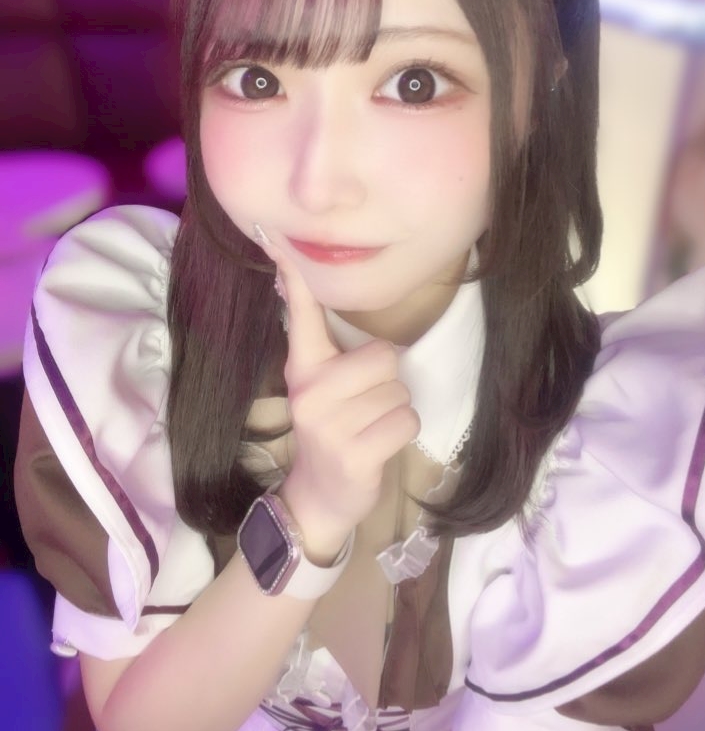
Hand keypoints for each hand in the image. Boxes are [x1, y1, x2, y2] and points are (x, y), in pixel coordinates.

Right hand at [259, 231, 419, 561]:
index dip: (293, 273)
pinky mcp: (353, 454)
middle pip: (384, 356)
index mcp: (303, 367)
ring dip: (395, 410)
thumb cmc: (333, 429)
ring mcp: (328, 425)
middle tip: (365, 406)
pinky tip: (377, 446)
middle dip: (388, 383)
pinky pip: (406, 421)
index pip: (301, 312)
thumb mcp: (320, 385)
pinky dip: (402, 434)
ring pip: (399, 391)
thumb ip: (320, 340)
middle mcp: (310, 391)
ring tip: (369, 427)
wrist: (319, 497)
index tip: (273, 233)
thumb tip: (299, 281)